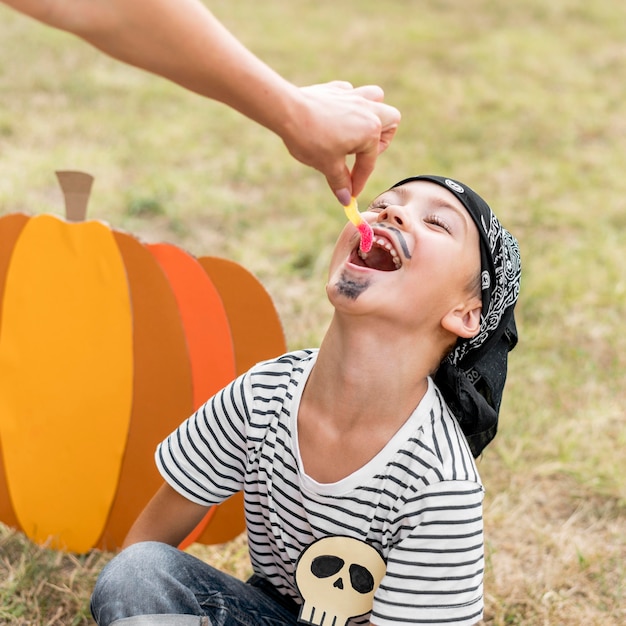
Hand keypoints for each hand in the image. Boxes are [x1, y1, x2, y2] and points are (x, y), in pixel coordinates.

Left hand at [282, 81, 400, 203]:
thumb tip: (346, 200)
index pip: (369, 162)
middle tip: (364, 154)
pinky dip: (349, 103)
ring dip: (373, 112)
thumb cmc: (310, 138)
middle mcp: (367, 110)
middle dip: (383, 138)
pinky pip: (350, 92)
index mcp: (370, 130)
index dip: (359, 181)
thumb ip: (340, 182)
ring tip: (358, 130)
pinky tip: (337, 116)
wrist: (287, 111)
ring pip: (376, 97)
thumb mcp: (328, 165)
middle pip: (391, 119)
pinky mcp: (334, 89)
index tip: (350, 193)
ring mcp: (352, 96)